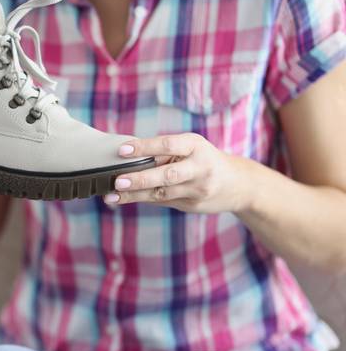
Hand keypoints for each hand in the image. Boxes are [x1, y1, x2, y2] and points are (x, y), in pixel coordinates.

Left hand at [102, 133, 252, 213]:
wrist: (238, 184)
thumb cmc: (204, 159)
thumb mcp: (191, 148)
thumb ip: (164, 152)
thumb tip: (126, 154)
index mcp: (196, 146)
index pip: (167, 145)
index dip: (145, 147)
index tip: (123, 150)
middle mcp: (199, 168)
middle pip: (166, 175)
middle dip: (140, 178)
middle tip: (117, 181)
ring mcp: (197, 189)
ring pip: (161, 193)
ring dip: (134, 195)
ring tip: (111, 196)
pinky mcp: (192, 205)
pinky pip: (162, 202)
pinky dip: (141, 200)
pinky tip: (122, 200)